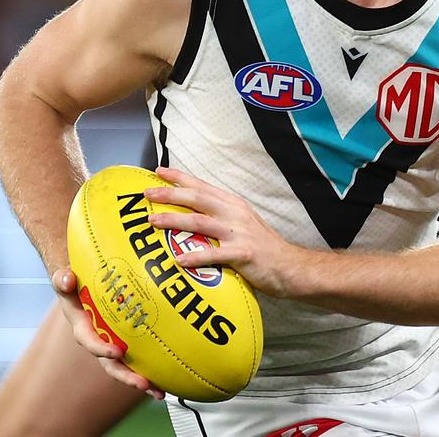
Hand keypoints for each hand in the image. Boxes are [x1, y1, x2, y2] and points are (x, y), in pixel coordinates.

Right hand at [51, 267, 164, 399]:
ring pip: (126, 364)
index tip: (117, 351)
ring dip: (141, 379)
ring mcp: (112, 340)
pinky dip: (149, 366)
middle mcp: (98, 338)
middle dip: (126, 376)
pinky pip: (137, 353)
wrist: (80, 283)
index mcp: (83, 327)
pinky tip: (165, 376)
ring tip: (159, 391)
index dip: (102, 348)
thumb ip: (62, 279)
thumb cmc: (73, 281)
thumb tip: (67, 280)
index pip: (91, 341)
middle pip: (111, 363)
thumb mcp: (64, 278)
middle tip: (143, 384)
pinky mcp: (125, 337)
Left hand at [145, 168, 304, 297]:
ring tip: (153, 221)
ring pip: (201, 222)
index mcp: (233, 204)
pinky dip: (195, 256)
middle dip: (170, 194)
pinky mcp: (244, 254)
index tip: (159, 172)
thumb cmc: (262, 247)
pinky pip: (215, 255)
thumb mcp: (242, 223)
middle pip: (198, 199)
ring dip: (175, 220)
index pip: (202, 186)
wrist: (290, 266)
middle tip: (147, 193)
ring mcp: (239, 233)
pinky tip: (178, 260)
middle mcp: (234, 213)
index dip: (180, 178)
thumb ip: (220, 216)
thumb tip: (192, 214)